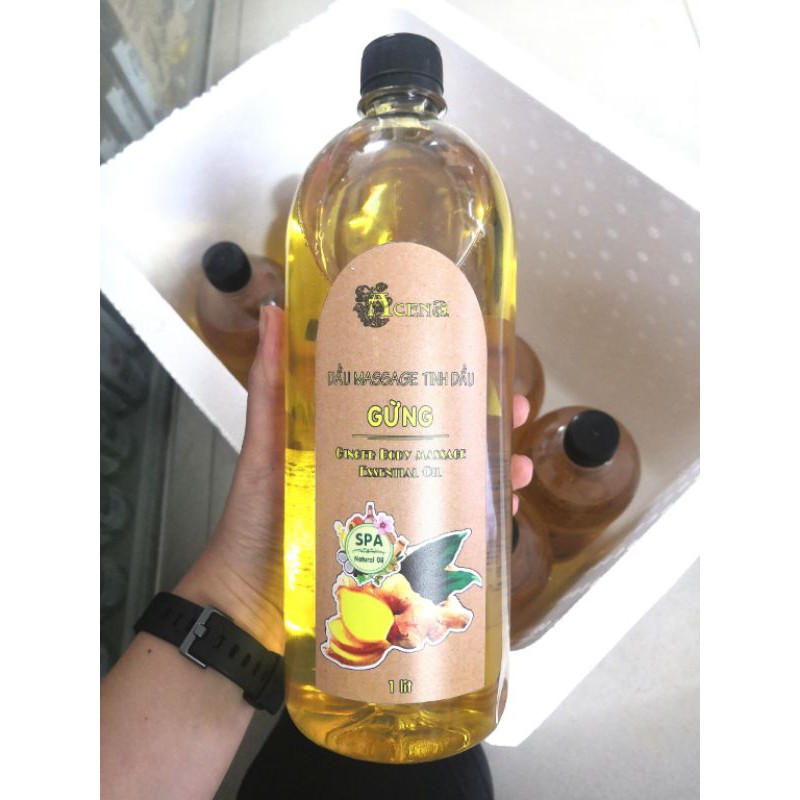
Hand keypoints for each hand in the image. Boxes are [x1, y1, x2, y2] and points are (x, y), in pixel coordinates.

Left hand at [178, 306, 533, 653]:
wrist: (246, 604)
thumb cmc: (251, 521)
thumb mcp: (265, 446)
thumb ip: (268, 385)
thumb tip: (272, 312)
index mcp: (354, 439)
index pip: (409, 402)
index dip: (446, 381)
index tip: (477, 361)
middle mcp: (381, 472)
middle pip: (443, 441)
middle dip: (487, 425)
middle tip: (516, 412)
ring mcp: (395, 516)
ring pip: (456, 486)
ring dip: (496, 474)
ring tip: (520, 469)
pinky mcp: (403, 558)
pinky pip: (449, 538)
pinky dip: (481, 525)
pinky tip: (504, 516)